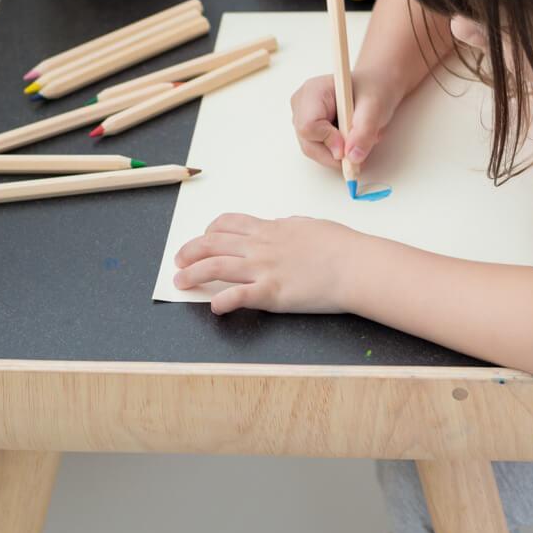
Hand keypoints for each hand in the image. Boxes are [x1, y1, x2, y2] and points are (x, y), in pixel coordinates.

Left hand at [172, 212, 359, 314]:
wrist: (355, 264)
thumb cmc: (341, 245)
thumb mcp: (310, 225)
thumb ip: (290, 228)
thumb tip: (283, 226)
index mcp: (270, 229)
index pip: (229, 224)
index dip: (209, 231)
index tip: (202, 238)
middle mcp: (261, 247)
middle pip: (213, 244)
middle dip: (190, 251)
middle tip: (178, 260)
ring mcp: (264, 269)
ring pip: (216, 267)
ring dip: (193, 274)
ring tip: (180, 282)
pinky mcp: (271, 293)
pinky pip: (238, 296)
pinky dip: (222, 302)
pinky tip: (213, 307)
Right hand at [290, 70, 401, 170]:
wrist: (375, 86)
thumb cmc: (373, 89)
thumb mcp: (375, 108)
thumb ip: (364, 133)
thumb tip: (353, 156)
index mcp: (313, 91)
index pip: (308, 127)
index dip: (329, 141)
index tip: (349, 144)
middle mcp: (302, 104)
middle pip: (308, 143)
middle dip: (335, 152)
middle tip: (357, 149)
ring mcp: (302, 116)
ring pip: (312, 150)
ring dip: (337, 152)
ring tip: (355, 138)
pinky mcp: (308, 127)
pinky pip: (317, 150)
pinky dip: (335, 151)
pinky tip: (347, 138)